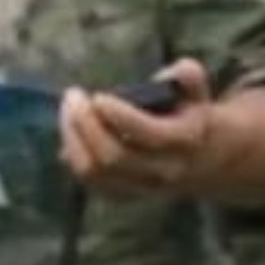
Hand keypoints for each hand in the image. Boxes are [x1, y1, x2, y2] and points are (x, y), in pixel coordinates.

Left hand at [58, 60, 217, 198]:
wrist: (196, 157)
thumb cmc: (185, 114)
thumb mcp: (193, 93)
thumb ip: (189, 77)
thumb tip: (182, 70)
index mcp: (185, 141)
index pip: (149, 134)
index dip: (119, 115)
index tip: (99, 96)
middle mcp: (164, 170)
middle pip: (113, 156)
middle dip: (86, 124)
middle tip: (73, 97)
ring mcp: (141, 187)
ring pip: (94, 171)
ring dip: (72, 137)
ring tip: (68, 109)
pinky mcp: (121, 195)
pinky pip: (87, 179)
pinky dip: (72, 153)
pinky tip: (72, 129)